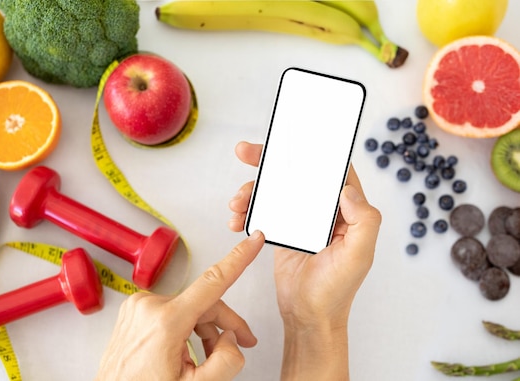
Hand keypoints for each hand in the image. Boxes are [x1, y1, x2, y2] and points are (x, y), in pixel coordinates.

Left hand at [96, 230, 265, 380]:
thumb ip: (225, 361)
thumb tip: (232, 338)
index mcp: (165, 321)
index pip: (212, 282)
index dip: (238, 259)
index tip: (253, 241)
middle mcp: (149, 307)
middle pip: (203, 303)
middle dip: (225, 324)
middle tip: (242, 343)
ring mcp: (138, 308)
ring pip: (188, 309)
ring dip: (204, 331)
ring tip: (207, 360)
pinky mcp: (133, 313)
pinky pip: (171, 312)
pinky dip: (185, 329)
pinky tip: (186, 354)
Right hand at [229, 141, 381, 379]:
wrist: (307, 317)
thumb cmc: (336, 291)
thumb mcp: (359, 256)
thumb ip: (364, 220)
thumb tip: (348, 189)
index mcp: (347, 211)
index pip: (333, 170)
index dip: (314, 150)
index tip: (290, 138)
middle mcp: (324, 211)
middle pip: (296, 173)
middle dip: (269, 161)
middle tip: (246, 152)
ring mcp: (301, 219)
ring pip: (275, 191)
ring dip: (252, 190)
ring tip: (236, 203)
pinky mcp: (282, 230)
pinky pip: (263, 210)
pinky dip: (247, 210)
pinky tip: (235, 219)